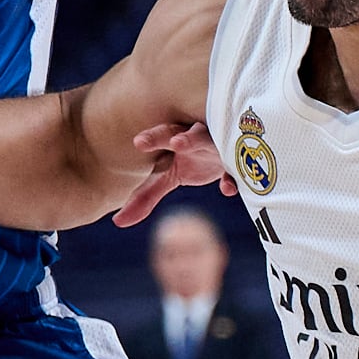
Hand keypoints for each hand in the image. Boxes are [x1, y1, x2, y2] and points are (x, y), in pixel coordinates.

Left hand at [113, 121, 228, 226]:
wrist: (229, 150)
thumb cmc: (193, 158)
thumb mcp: (169, 176)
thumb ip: (145, 196)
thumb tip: (117, 222)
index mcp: (178, 138)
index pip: (164, 136)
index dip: (153, 138)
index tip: (138, 142)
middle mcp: (200, 139)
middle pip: (192, 136)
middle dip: (185, 138)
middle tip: (176, 143)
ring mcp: (222, 147)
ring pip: (219, 144)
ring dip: (215, 154)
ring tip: (199, 154)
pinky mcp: (240, 160)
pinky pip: (238, 169)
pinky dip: (234, 178)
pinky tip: (228, 189)